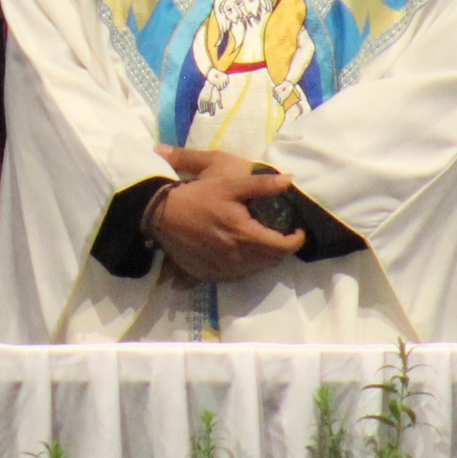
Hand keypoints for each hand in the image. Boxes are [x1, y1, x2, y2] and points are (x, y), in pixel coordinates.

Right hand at [145, 143, 305, 284]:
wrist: (159, 214)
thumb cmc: (196, 195)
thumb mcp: (229, 182)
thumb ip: (261, 184)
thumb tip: (289, 180)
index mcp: (245, 235)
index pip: (283, 247)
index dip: (296, 240)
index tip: (297, 230)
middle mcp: (236, 258)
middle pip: (271, 261)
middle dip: (282, 249)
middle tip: (281, 234)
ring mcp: (221, 269)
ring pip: (254, 271)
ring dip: (264, 259)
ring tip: (261, 243)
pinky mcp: (207, 274)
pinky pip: (234, 277)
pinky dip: (244, 267)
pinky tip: (239, 254)